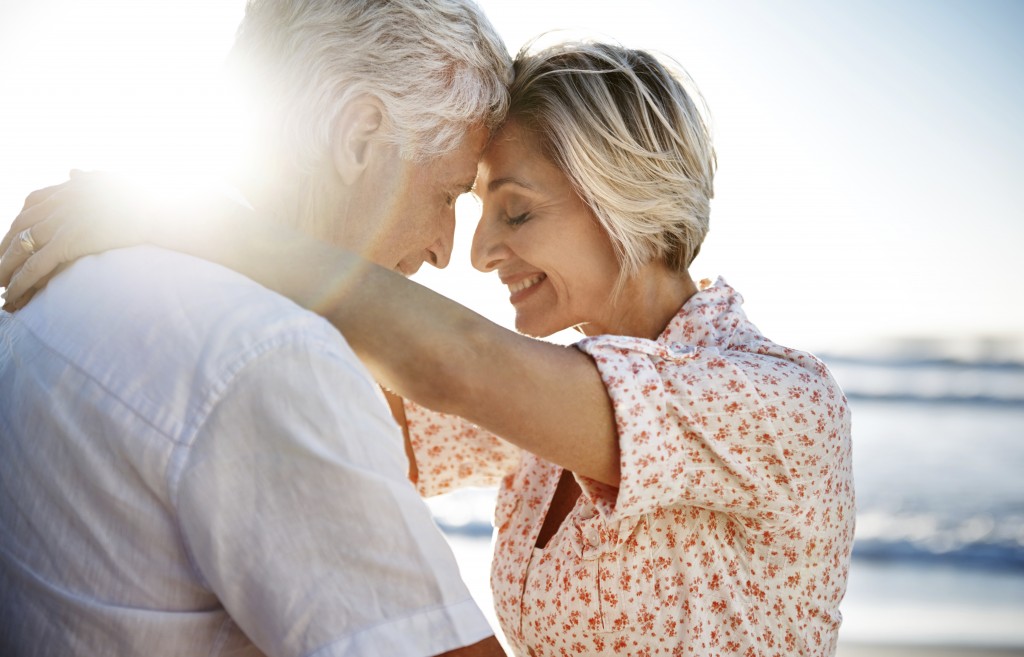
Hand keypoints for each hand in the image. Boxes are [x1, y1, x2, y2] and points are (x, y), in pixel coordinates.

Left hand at [1, 171, 170, 310]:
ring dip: (6, 271)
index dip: (18, 228)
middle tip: (0, 270)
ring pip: (21, 250)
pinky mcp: (67, 243)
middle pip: (19, 229)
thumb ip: (88, 179)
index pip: (30, 208)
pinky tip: (12, 296)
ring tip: (1, 288)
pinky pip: (35, 266)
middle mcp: (57, 203)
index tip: (12, 242)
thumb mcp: (111, 181)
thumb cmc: (143, 200)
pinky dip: (20, 282)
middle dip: (5, 251)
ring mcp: (60, 222)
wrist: (159, 213)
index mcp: (66, 189)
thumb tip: (73, 172)